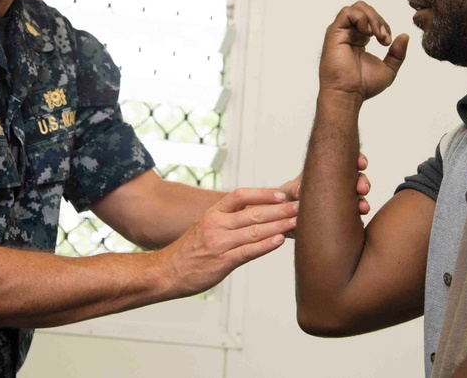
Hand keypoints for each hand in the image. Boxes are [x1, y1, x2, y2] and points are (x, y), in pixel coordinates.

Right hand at [158, 188, 297, 296]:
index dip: (262, 194)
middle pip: (253, 213)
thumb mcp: (205, 227)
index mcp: (213, 214)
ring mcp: (219, 243)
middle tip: (301, 207)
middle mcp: (216, 225)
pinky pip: (248, 251)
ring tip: (297, 222)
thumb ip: (228, 221)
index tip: (281, 195)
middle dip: (280, 210)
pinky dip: (265, 245)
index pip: (240, 196)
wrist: (166, 272)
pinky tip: (279, 241)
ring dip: (279, 225)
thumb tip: (255, 215)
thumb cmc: (189, 251)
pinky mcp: (222, 262)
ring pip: (254, 230)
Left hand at [280, 152, 371, 219]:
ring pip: (359, 198)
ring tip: (363, 208)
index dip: (358, 160)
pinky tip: (359, 220)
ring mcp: (343, 200)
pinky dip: (358, 217)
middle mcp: (340, 185)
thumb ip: (295, 189)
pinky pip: (354, 216)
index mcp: (329, 171)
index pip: (348, 162)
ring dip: (363, 202)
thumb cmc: (289, 197)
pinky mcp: (343, 216)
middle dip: (363, 182)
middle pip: (357, 179)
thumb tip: (300, 190)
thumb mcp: (289, 191)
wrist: (286, 217)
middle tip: (362, 188)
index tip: (361, 164)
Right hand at [319, 1, 408, 101]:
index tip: (388, 42)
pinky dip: (361, 18)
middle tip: (384, 38)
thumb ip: (398, 53)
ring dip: (372, 18)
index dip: (383, 25)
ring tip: (377, 34)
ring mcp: (341, 32)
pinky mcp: (334, 33)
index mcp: (359, 39)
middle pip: (365, 10)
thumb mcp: (389, 68)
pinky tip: (368, 33)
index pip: (371, 19)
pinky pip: (347, 12)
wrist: (349, 94)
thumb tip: (404, 36)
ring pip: (357, 8)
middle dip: (379, 19)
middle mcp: (349, 33)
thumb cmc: (363, 85)